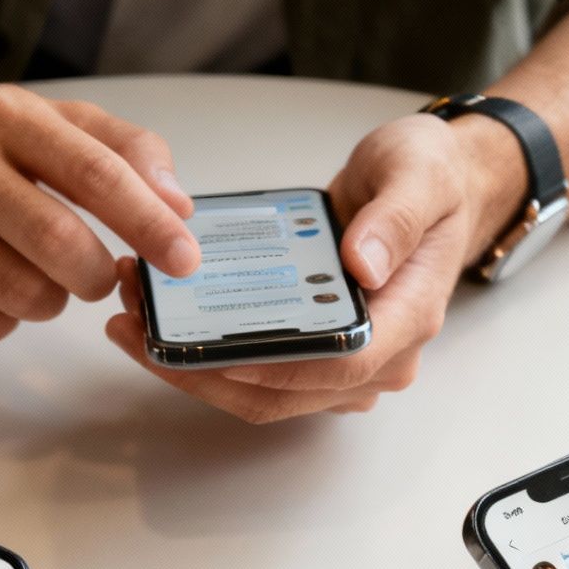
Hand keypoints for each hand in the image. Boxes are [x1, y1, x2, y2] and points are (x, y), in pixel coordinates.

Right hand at [0, 84, 197, 343]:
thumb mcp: (50, 124)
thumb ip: (125, 152)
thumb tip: (178, 207)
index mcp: (5, 116)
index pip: (94, 173)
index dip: (149, 223)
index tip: (184, 259)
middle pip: (60, 245)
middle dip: (99, 274)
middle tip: (100, 273)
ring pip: (26, 297)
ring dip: (53, 300)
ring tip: (37, 274)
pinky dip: (6, 318)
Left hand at [104, 111, 514, 421]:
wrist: (433, 185)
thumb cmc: (431, 179)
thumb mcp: (420, 174)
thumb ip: (395, 218)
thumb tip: (362, 264)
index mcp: (407, 318)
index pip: (339, 365)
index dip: (272, 368)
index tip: (209, 351)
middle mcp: (379, 356)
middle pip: (285, 395)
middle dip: (206, 373)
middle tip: (138, 329)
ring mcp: (347, 362)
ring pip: (262, 394)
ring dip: (195, 370)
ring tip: (136, 320)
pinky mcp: (317, 354)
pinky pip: (258, 373)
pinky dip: (209, 357)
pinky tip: (163, 320)